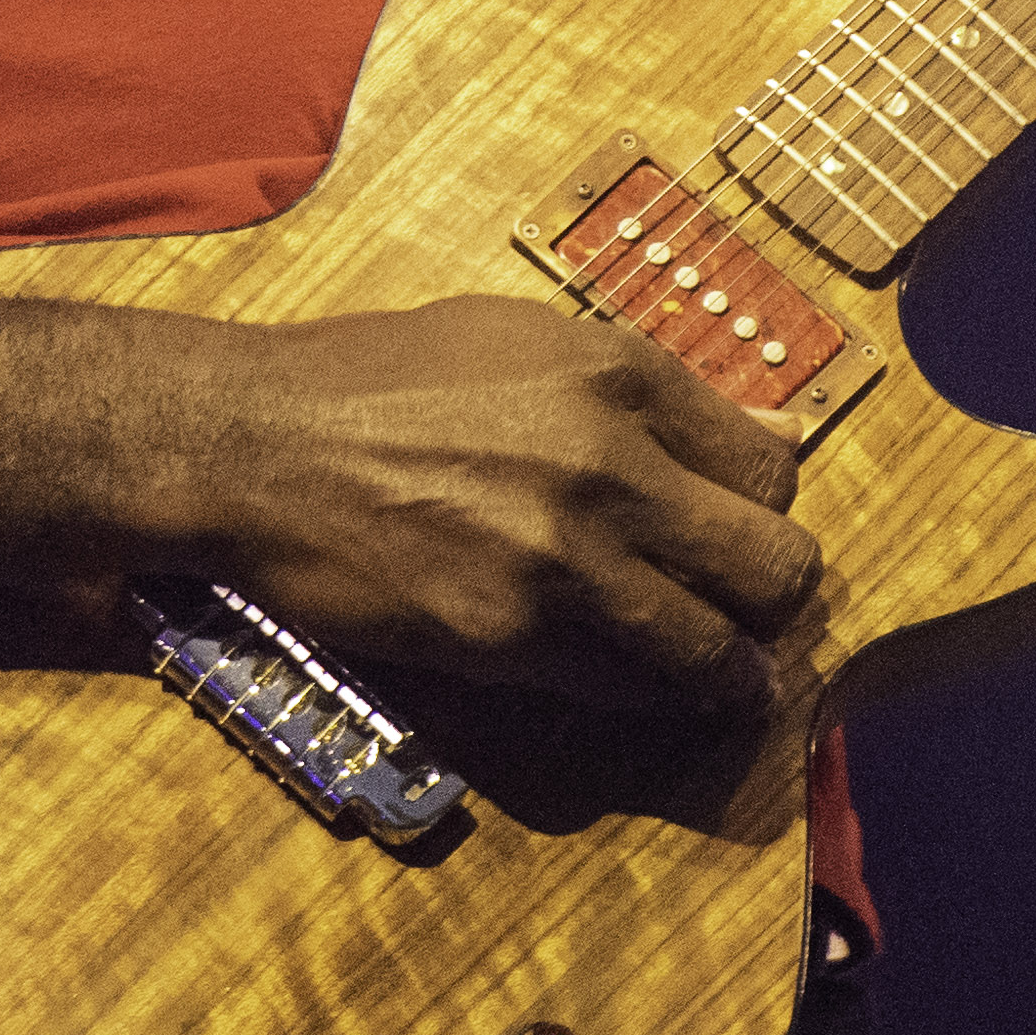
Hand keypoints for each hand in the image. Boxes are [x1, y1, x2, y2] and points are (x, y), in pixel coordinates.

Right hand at [181, 294, 821, 710]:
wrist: (256, 444)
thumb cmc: (384, 379)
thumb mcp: (531, 339)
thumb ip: (659, 389)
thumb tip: (779, 431)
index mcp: (622, 375)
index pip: (775, 465)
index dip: (766, 504)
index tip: (744, 523)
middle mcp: (610, 464)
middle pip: (776, 564)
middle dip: (774, 594)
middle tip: (751, 607)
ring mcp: (561, 560)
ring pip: (716, 647)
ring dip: (732, 671)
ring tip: (729, 679)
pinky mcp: (508, 638)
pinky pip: (627, 688)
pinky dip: (649, 695)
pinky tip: (642, 684)